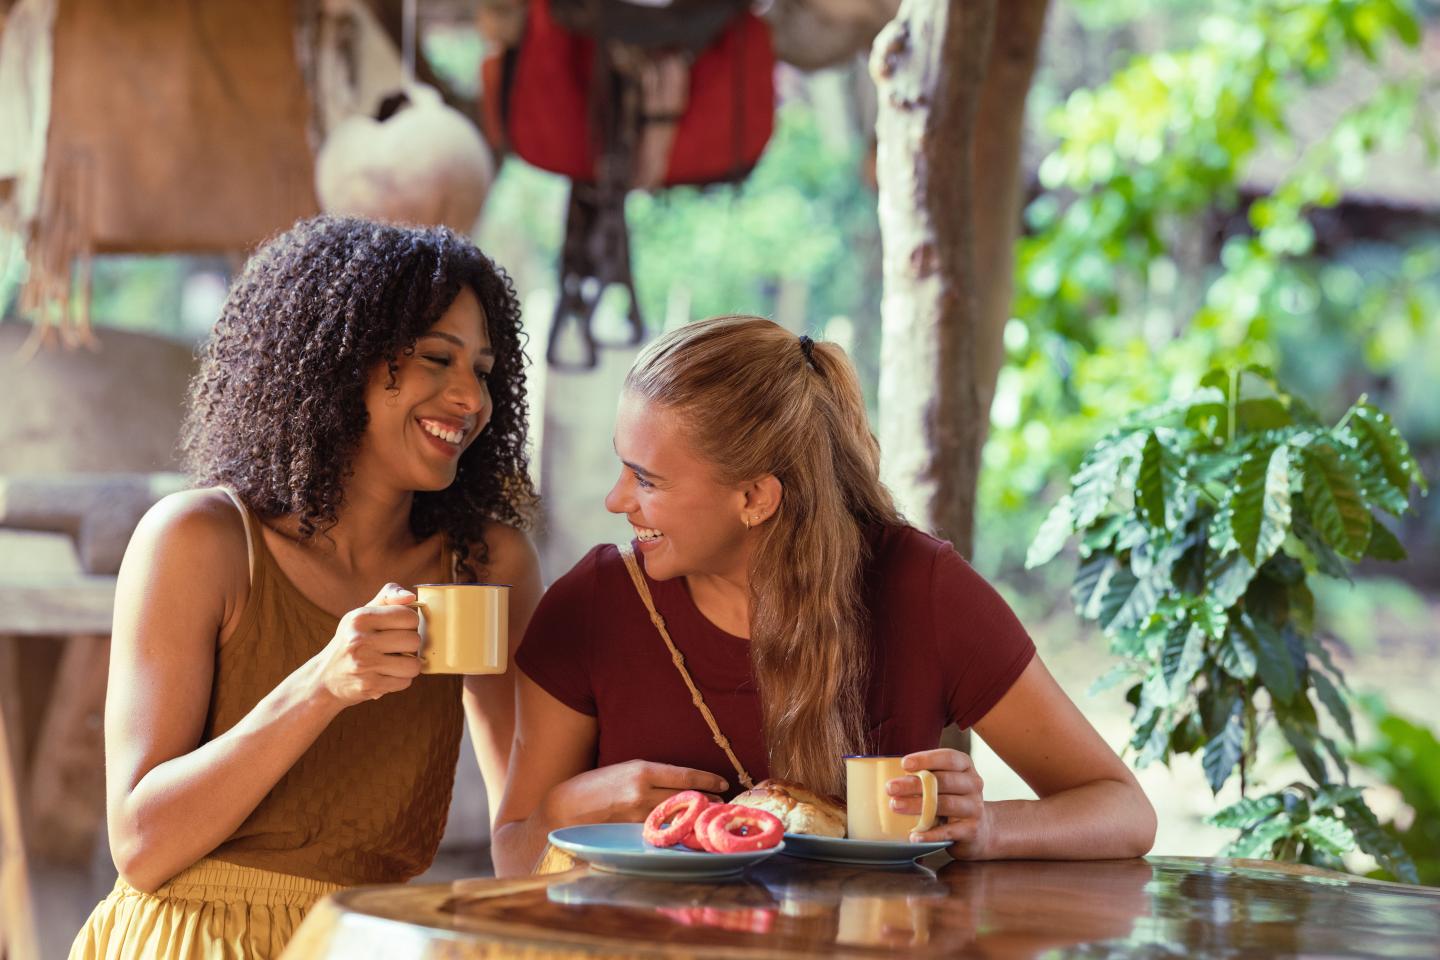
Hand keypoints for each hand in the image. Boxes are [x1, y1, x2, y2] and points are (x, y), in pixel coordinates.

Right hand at [311, 582, 421, 707]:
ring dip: (409, 665)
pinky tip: (385, 675)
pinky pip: (405, 682)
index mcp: (360, 617)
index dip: (410, 623)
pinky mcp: (369, 686)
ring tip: (393, 662)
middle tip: (395, 647)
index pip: (409, 616)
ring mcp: (364, 665)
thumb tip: (411, 597)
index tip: (398, 628)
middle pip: (414, 640)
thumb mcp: (362, 614)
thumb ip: (388, 597)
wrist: (324, 678)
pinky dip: (400, 680)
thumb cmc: (352, 640)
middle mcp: (360, 640)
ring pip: (413, 664)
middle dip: (410, 645)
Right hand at [542, 760, 727, 827]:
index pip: (686, 776)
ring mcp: (638, 816)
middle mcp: (643, 792)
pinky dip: (675, 831)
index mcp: (642, 770)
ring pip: (678, 817)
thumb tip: (680, 785)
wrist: (563, 809)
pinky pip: (662, 832)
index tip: (723, 784)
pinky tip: (683, 832)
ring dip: (694, 818)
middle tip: (720, 803)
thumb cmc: (593, 786)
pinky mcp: (632, 835)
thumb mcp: (623, 771)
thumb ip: (650, 777)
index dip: (708, 781)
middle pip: (687, 798)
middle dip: (707, 802)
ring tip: (706, 818)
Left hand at [887, 748, 990, 858]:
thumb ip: (926, 774)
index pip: (948, 758)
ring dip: (916, 805)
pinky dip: (930, 834)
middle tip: (890, 788)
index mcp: (965, 766)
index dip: (926, 759)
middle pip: (942, 781)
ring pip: (944, 804)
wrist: (981, 830)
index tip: (904, 764)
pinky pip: (948, 832)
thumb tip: (888, 771)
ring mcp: (974, 807)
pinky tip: (914, 835)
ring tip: (895, 806)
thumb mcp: (945, 781)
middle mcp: (973, 784)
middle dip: (914, 784)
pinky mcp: (971, 830)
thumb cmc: (953, 798)